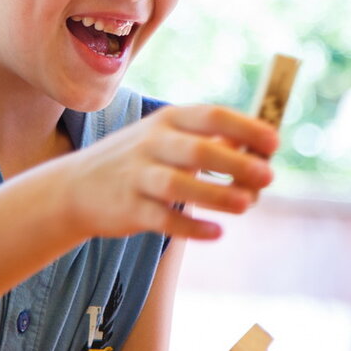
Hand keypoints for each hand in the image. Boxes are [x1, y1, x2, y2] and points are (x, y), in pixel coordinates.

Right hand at [58, 104, 277, 240]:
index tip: (274, 142)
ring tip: (246, 205)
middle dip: (236, 163)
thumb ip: (208, 143)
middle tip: (268, 175)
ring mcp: (137, 176)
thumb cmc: (138, 161)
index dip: (245, 128)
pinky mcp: (128, 209)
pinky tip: (216, 233)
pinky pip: (162, 219)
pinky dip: (190, 226)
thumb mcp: (166, 139)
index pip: (211, 117)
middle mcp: (151, 144)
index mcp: (168, 120)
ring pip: (178, 185)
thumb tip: (259, 151)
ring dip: (215, 195)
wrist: (76, 187)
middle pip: (197, 150)